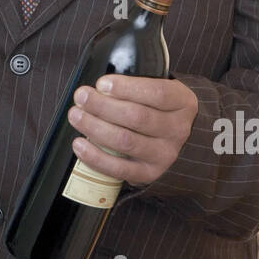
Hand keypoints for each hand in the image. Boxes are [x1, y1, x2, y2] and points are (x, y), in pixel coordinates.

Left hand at [67, 74, 198, 187]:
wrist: (176, 142)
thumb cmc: (157, 109)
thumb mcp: (158, 92)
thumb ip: (135, 87)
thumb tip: (98, 88)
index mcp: (182, 103)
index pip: (157, 93)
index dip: (126, 88)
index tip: (101, 83)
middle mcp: (177, 130)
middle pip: (137, 117)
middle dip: (103, 106)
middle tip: (81, 97)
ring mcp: (165, 155)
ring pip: (125, 141)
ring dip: (95, 127)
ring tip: (76, 116)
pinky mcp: (149, 174)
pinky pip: (119, 169)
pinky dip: (95, 157)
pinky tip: (79, 144)